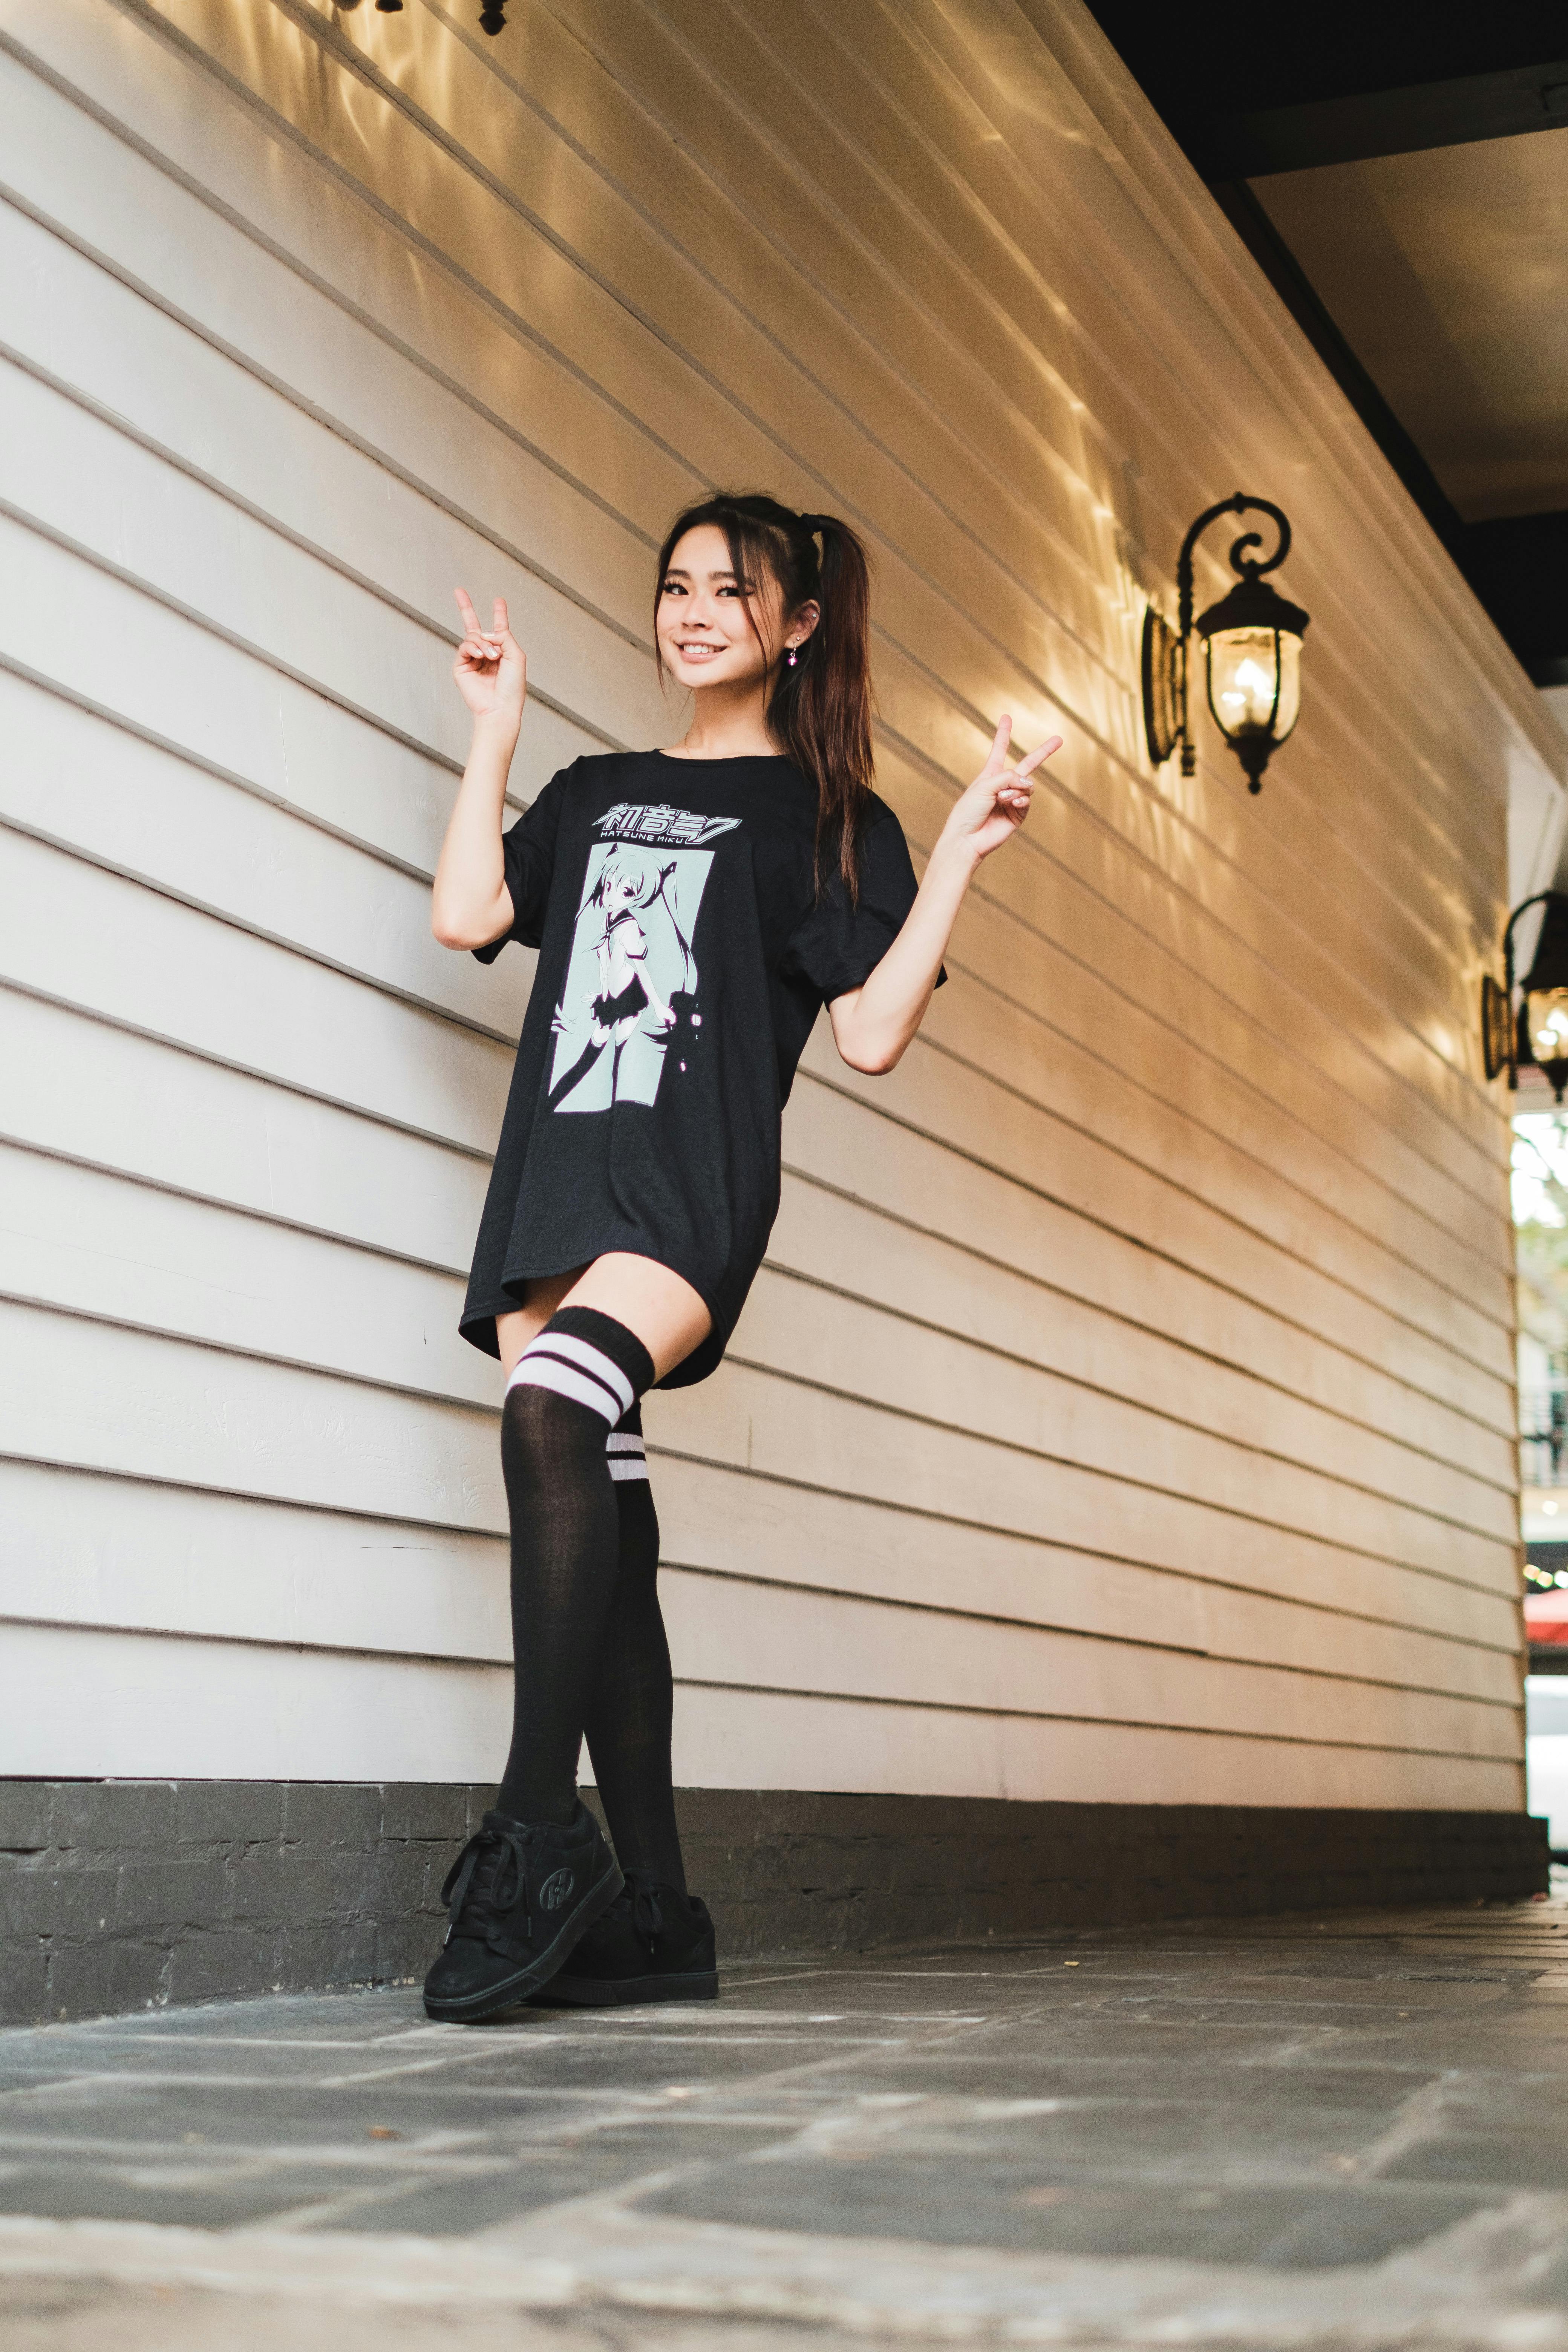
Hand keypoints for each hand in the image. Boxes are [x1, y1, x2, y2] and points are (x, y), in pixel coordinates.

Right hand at [454, 590, 525, 732]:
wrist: (499, 707)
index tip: (499, 601)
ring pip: (473, 636)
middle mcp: (486, 654)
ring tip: (492, 657)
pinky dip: (473, 648)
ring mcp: (472, 660)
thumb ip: (505, 637)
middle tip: (458, 591)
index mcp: (502, 652)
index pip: (499, 630)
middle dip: (466, 608)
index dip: (499, 614)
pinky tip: (481, 656)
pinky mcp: (461, 667)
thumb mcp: (517, 656)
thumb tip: (486, 632)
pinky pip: (465, 646)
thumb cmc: (512, 687)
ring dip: (483, 644)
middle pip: (474, 627)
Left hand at [940, 717, 1061, 864]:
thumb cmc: (968, 811)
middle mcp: (1003, 785)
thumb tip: (1030, 782)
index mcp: (989, 774)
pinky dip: (1021, 799)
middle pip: (1028, 765)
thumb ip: (1008, 777)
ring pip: (1028, 785)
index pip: (999, 749)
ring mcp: (1012, 800)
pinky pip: (1027, 800)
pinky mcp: (1018, 815)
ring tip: (1002, 799)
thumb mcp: (984, 785)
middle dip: (1043, 752)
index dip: (1004, 734)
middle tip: (1059, 739)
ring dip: (1017, 789)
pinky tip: (1012, 803)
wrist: (967, 839)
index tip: (1007, 717)